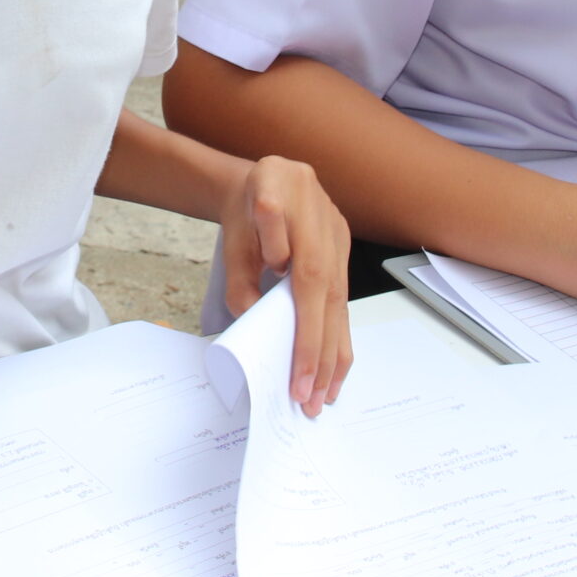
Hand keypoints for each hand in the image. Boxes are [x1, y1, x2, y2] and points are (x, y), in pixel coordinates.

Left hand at [219, 155, 353, 412]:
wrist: (267, 177)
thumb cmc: (246, 207)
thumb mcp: (232, 236)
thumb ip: (241, 274)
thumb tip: (251, 317)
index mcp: (295, 209)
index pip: (308, 279)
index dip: (308, 327)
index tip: (297, 371)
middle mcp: (327, 223)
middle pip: (329, 296)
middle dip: (319, 352)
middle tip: (309, 398)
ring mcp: (340, 237)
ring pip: (341, 303)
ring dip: (333, 353)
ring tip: (325, 395)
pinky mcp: (344, 252)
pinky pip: (343, 301)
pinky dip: (338, 337)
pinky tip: (336, 369)